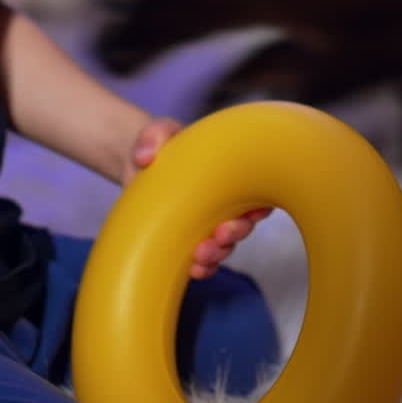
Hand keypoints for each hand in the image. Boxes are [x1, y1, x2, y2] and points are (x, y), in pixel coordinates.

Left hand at [128, 117, 272, 279]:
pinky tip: (194, 269)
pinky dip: (204, 267)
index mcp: (228, 173)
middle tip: (221, 233)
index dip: (262, 204)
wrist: (139, 164)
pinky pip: (204, 260)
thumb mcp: (157, 132)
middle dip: (236, 232)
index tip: (255, 211)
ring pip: (225, 245)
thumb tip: (145, 156)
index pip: (257, 191)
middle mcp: (224, 202)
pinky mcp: (189, 238)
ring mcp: (208, 222)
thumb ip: (151, 137)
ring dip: (218, 253)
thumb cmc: (160, 143)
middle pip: (243, 223)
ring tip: (200, 255)